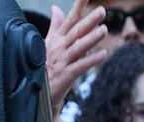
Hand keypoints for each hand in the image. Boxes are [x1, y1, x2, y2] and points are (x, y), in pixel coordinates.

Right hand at [45, 0, 108, 118]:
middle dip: (89, 21)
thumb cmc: (46, 65)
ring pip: (78, 47)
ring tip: (104, 30)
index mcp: (58, 39)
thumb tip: (57, 8)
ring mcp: (62, 60)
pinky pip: (80, 66)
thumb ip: (56, 26)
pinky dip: (91, 59)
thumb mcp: (50, 43)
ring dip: (91, 38)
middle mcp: (60, 47)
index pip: (70, 20)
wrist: (38, 91)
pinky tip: (103, 54)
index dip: (78, 7)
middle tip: (102, 11)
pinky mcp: (66, 74)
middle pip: (76, 31)